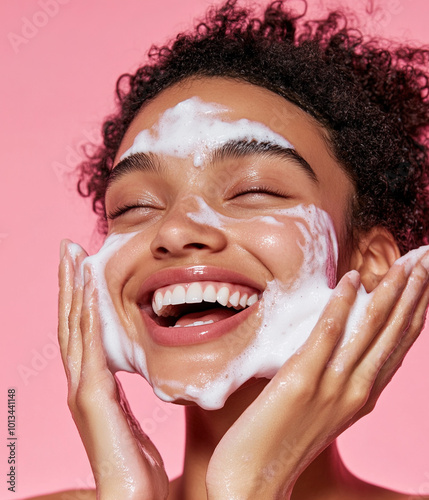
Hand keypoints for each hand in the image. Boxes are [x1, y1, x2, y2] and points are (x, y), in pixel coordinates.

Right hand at [58, 240, 168, 499]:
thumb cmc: (137, 467)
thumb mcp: (136, 422)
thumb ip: (133, 398)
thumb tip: (147, 375)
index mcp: (93, 387)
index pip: (82, 333)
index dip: (79, 299)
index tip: (82, 267)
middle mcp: (82, 384)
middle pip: (71, 323)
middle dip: (69, 284)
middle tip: (68, 249)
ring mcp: (83, 390)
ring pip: (73, 328)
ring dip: (72, 290)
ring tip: (71, 257)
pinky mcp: (92, 398)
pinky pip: (88, 347)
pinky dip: (86, 316)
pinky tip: (89, 290)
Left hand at [206, 249, 428, 498]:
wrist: (254, 481)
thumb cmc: (284, 439)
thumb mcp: (322, 405)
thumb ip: (337, 375)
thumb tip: (341, 339)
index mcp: (363, 395)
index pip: (399, 344)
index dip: (416, 309)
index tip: (424, 279)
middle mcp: (357, 390)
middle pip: (393, 332)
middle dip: (413, 291)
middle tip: (427, 257)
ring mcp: (331, 386)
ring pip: (369, 330)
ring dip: (390, 292)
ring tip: (406, 262)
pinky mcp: (300, 381)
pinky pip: (327, 335)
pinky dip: (342, 305)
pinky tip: (352, 280)